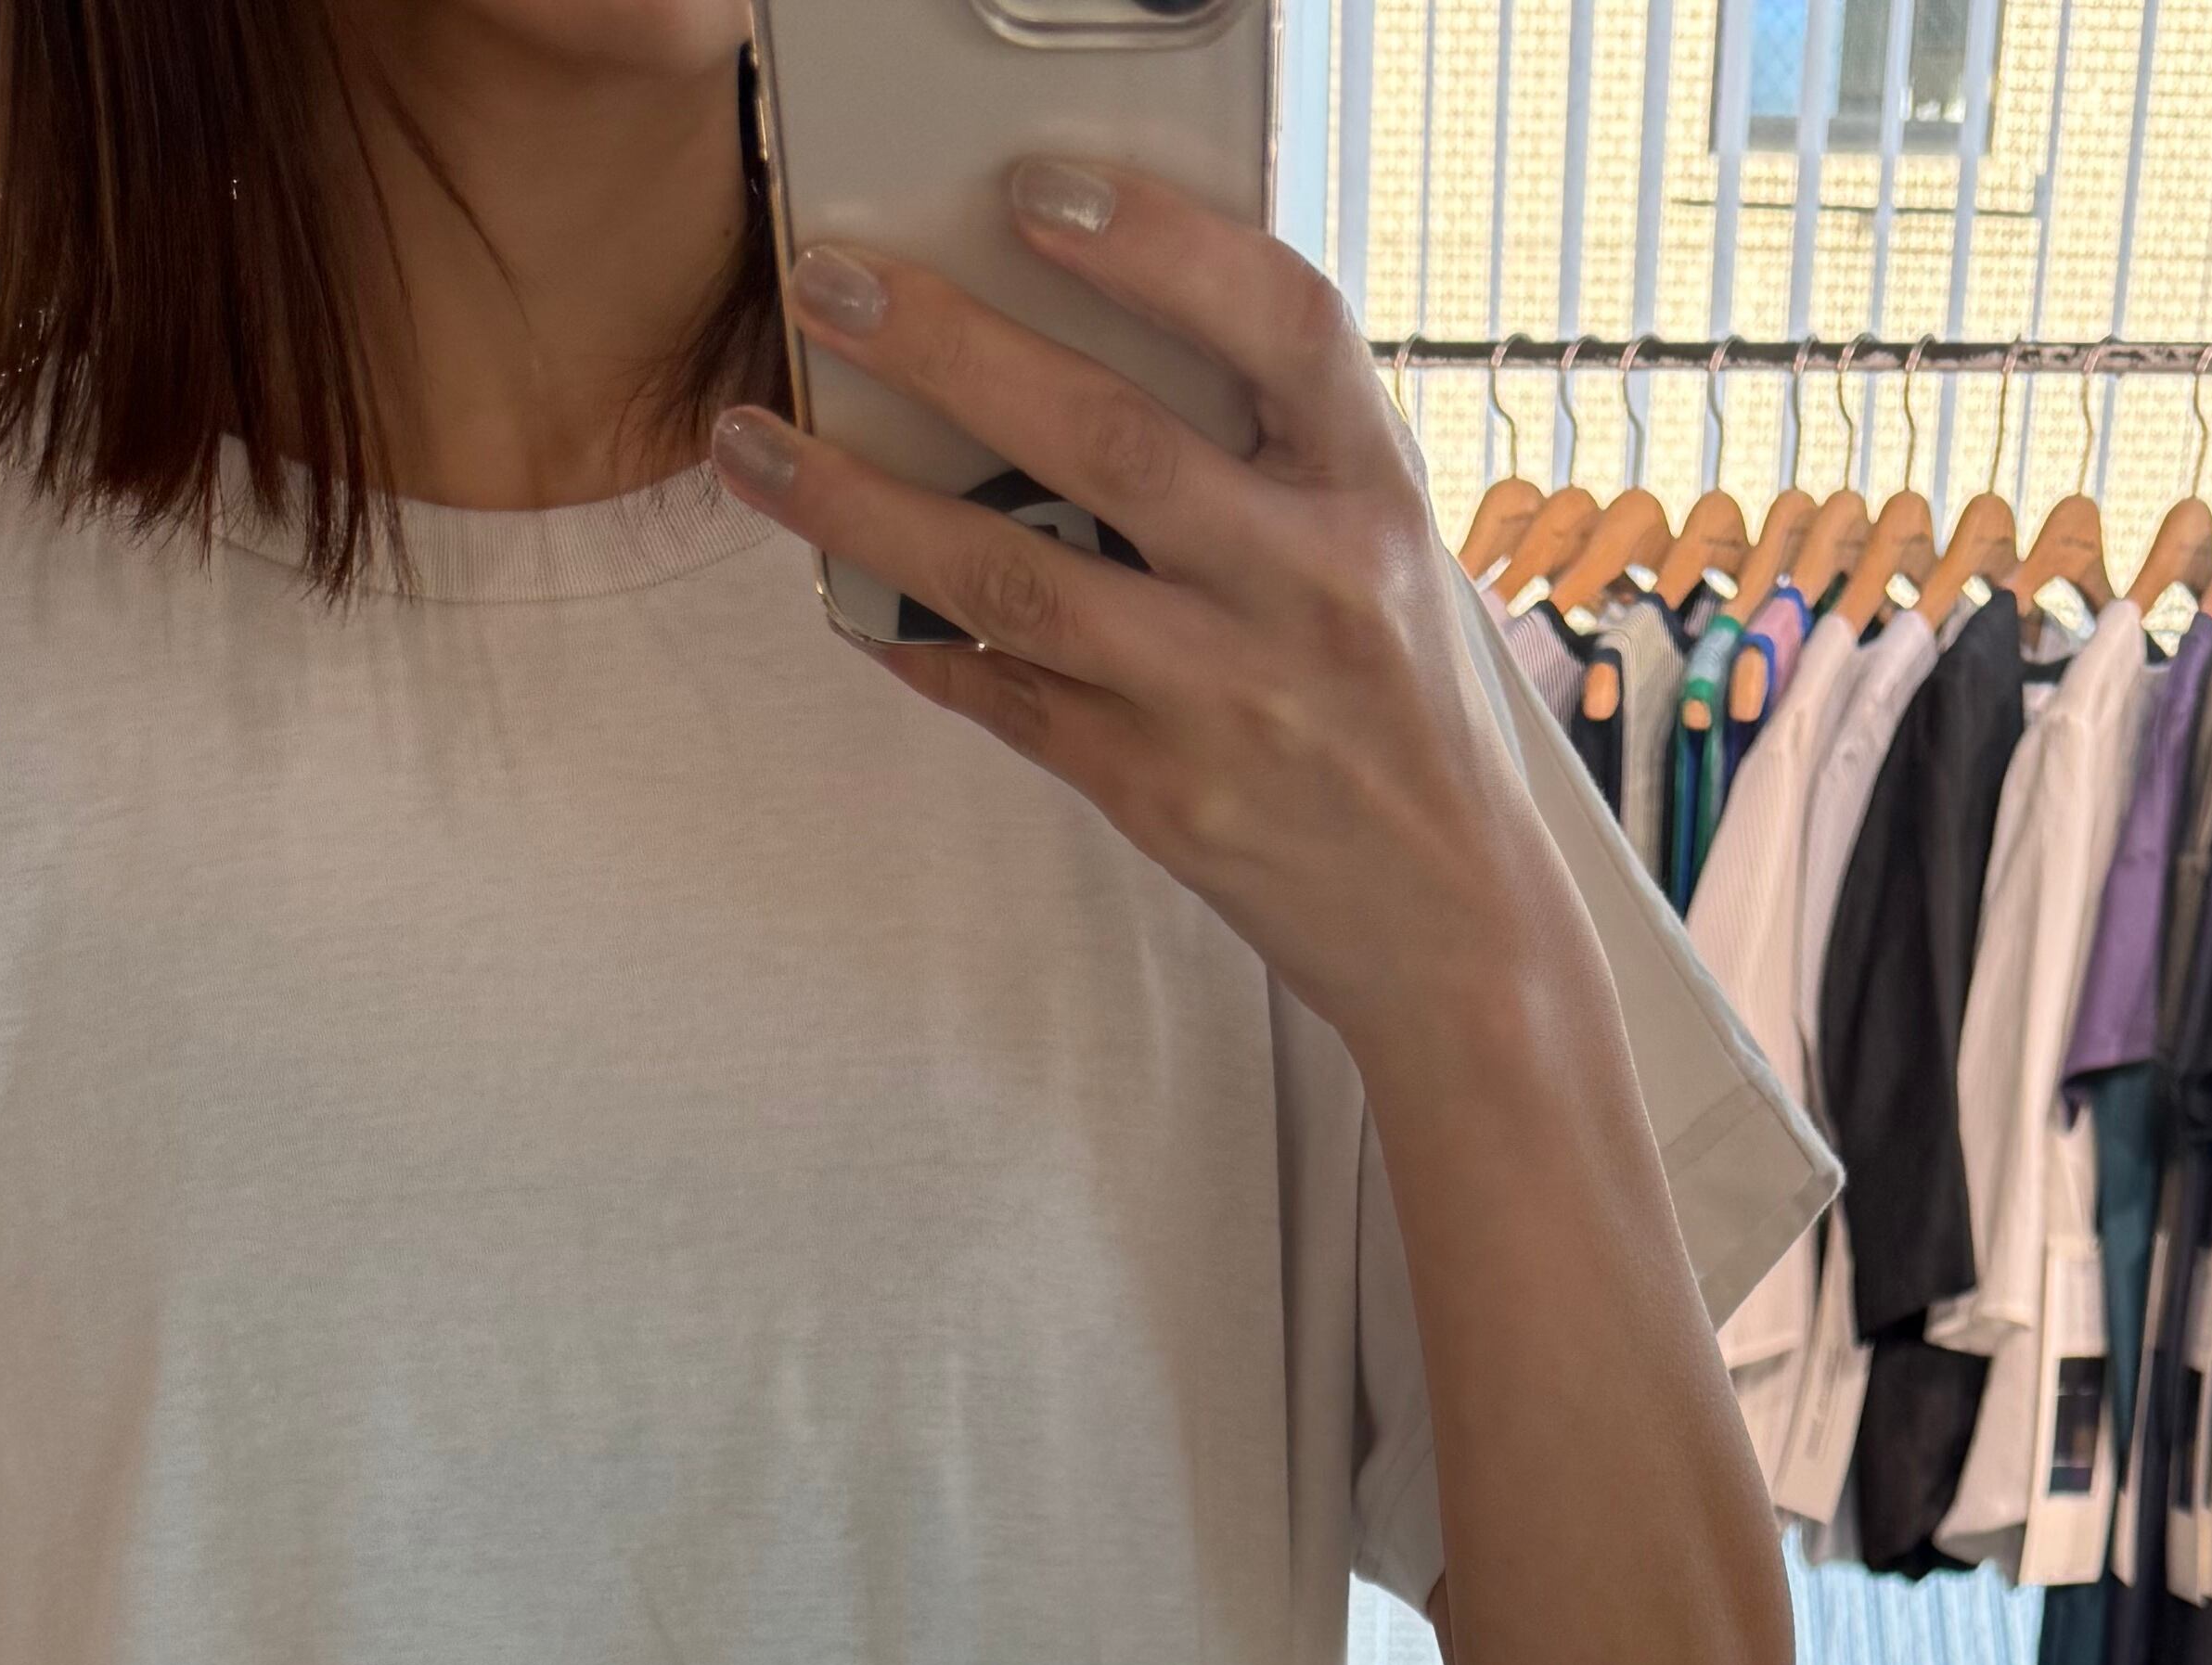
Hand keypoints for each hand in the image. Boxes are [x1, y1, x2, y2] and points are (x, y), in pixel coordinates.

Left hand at [707, 180, 1566, 1074]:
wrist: (1452, 923)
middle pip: (1107, 439)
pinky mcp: (1161, 794)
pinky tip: (846, 596)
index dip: (1162, 247)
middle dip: (949, 349)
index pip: (1283, 325)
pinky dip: (917, 641)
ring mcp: (1226, 699)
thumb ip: (1282, 454)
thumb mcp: (1389, 551)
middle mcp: (1305, 587)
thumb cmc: (1404, 713)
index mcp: (1374, 495)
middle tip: (831, 286)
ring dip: (865, 506)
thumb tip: (1104, 338)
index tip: (1041, 194)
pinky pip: (1008, 699)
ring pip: (1015, 579)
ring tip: (759, 447)